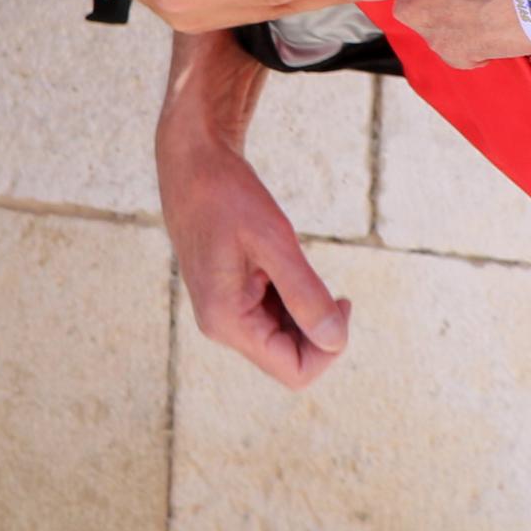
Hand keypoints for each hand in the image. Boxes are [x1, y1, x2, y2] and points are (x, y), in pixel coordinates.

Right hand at [159, 103, 352, 387]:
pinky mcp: (228, 295)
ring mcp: (222, 311)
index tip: (340, 301)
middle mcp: (220, 324)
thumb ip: (305, 294)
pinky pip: (271, 317)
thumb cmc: (227, 194)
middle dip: (318, 329)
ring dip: (305, 310)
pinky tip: (284, 263)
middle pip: (289, 357)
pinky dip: (291, 298)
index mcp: (226, 320)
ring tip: (297, 265)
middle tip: (331, 286)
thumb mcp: (273, 240)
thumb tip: (336, 341)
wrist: (190, 159)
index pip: (294, 370)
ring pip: (282, 337)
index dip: (329, 348)